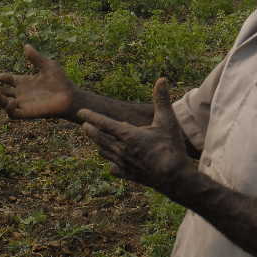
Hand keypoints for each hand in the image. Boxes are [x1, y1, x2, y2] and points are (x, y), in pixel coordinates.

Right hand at [0, 44, 76, 120]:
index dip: (3, 77)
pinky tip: (12, 102)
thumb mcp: (48, 66)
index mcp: (24, 81)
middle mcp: (21, 93)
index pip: (8, 79)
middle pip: (0, 92)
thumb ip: (36, 58)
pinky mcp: (28, 113)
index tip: (1, 76)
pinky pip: (13, 114)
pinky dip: (9, 109)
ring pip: (3, 103)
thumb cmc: (61, 81)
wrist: (70, 96)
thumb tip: (26, 45)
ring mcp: (23, 104)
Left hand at [79, 78, 193, 198]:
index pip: (104, 123)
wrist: (175, 178)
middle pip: (100, 138)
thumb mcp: (167, 121)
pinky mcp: (129, 175)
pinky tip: (112, 162)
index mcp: (128, 135)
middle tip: (84, 124)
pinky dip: (111, 162)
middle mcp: (122, 150)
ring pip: (105, 153)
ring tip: (96, 139)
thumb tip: (162, 79)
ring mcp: (124, 164)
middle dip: (91, 130)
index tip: (81, 112)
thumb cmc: (172, 147)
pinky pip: (114, 168)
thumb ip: (162, 100)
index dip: (92, 117)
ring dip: (99, 144)